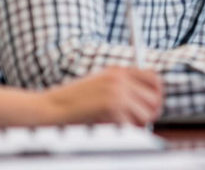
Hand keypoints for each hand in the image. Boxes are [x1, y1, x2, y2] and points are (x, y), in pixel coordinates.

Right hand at [41, 67, 163, 124]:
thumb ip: (123, 88)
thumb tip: (150, 103)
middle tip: (136, 123)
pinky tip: (108, 129)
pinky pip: (131, 127)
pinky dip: (122, 133)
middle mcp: (120, 79)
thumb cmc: (71, 102)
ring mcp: (117, 92)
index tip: (149, 107)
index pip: (154, 79)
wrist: (48, 109)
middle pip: (155, 99)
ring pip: (146, 115)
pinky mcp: (112, 108)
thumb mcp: (100, 85)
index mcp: (118, 71)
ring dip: (136, 125)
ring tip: (119, 126)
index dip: (156, 95)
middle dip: (148, 114)